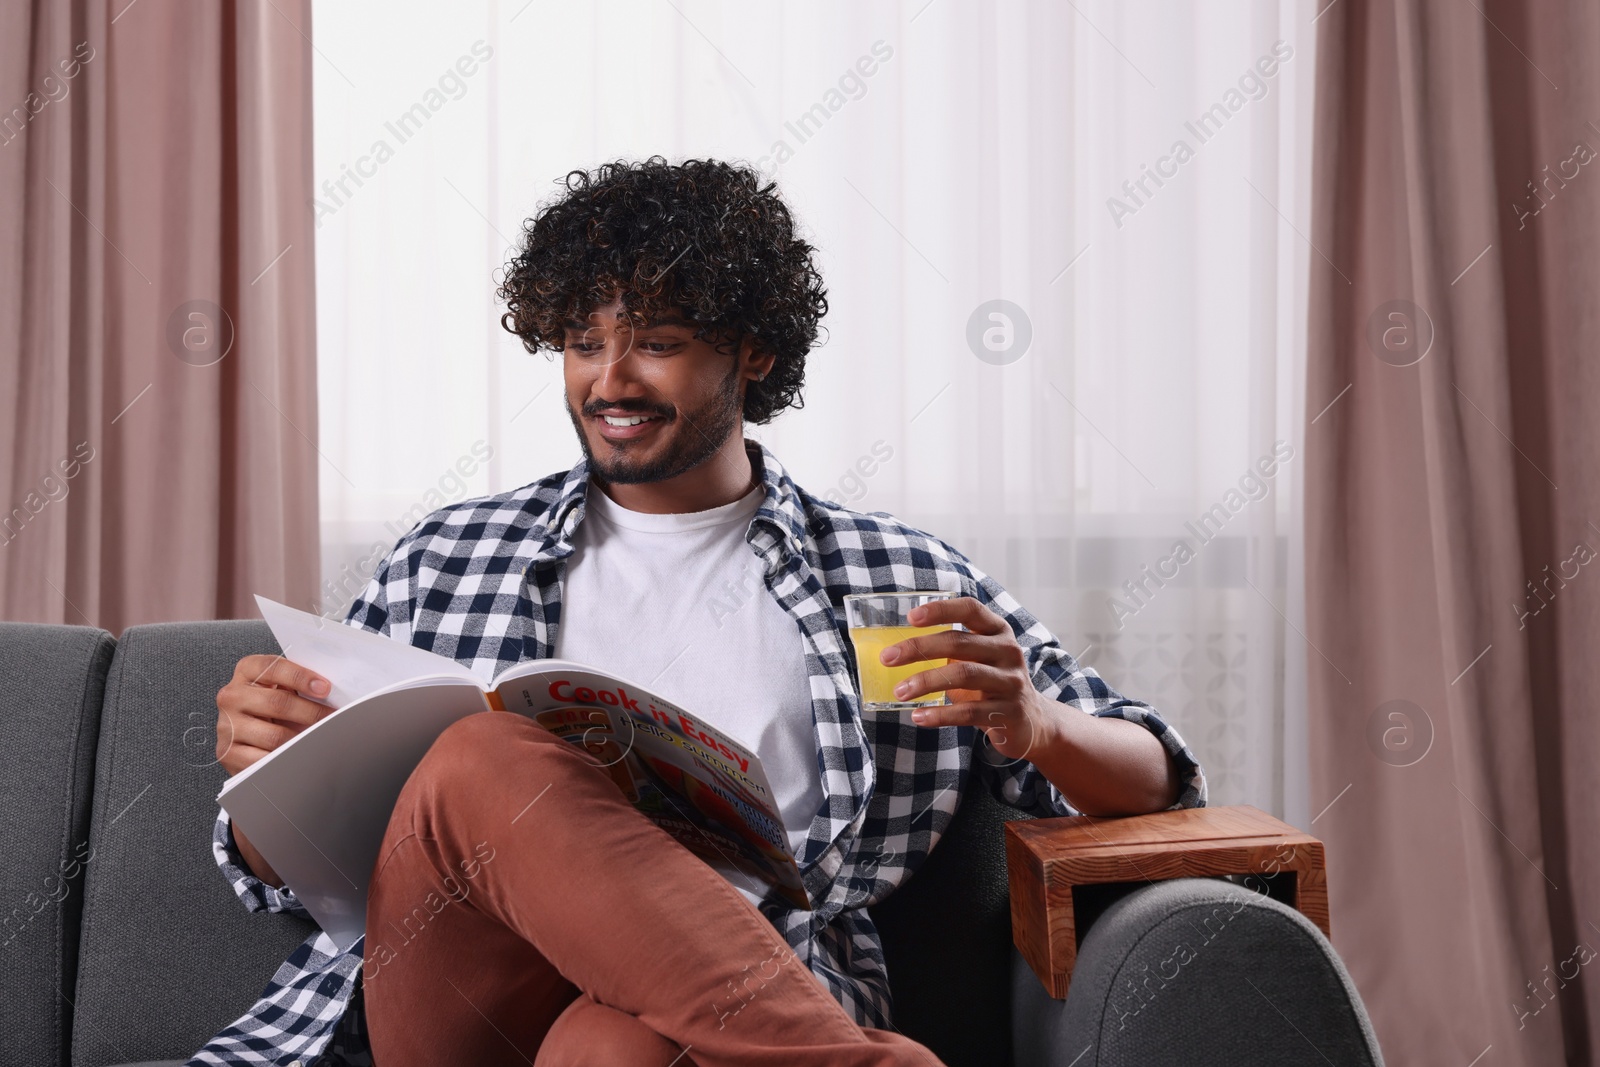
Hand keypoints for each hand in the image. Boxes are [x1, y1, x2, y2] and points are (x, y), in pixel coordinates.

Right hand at [214, 654, 333, 776]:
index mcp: (247, 671)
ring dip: (303, 740)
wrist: (245, 735)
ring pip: (274, 735)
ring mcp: (227, 725)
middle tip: (334, 719)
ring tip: (322, 739)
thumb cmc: (272, 707)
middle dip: (312, 712)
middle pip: (278, 703)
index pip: (273, 668)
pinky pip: (264, 759)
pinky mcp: (228, 752)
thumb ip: (300, 684)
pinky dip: (287, 759)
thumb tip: (333, 692)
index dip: (301, 677)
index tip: (325, 688)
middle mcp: (232, 696)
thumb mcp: (282, 688)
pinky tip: (302, 757)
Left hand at [879, 596, 1055, 760]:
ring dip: (926, 682)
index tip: (910, 617)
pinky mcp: (1008, 712)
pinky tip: (918, 717)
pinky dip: (940, 715)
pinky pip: (969, 712)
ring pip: (964, 675)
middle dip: (919, 648)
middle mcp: (1008, 651)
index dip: (941, 609)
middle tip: (887, 658)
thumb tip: (897, 649)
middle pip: (959, 642)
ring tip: (899, 691)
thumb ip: (950, 648)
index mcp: (998, 631)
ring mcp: (1011, 682)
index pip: (970, 609)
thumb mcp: (978, 658)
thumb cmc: (991, 683)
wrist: (1032, 722)